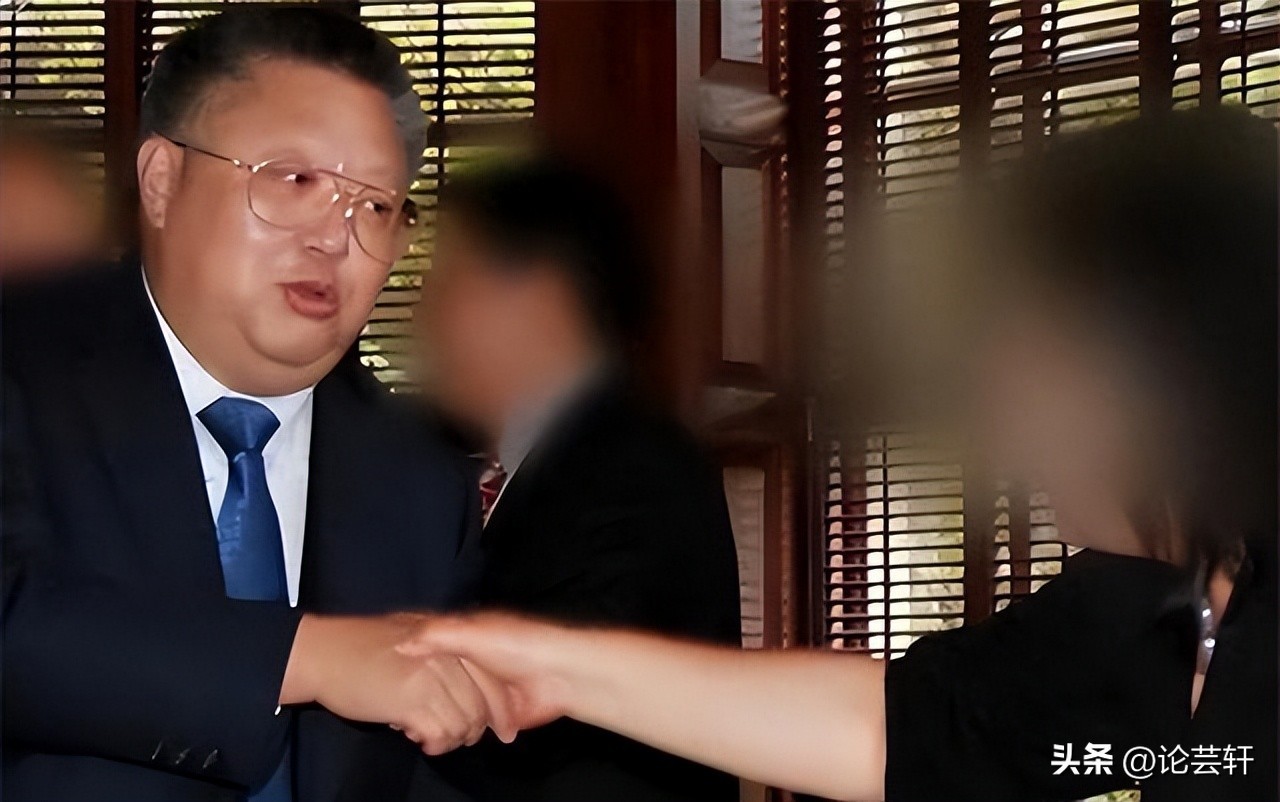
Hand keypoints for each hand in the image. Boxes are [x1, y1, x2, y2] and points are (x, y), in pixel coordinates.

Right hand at [281, 613, 500, 754]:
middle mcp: (445, 656)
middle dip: (474, 729)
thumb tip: (463, 680)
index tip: (499, 728)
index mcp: (447, 639)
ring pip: (464, 723)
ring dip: (451, 738)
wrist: (323, 652)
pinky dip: (434, 742)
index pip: (489, 679)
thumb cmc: (361, 645)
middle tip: (455, 736)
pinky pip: (441, 734)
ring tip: (431, 736)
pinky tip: (415, 736)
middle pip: (481, 705)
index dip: (497, 708)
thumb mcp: (410, 632)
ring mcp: (430, 678)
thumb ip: (439, 647)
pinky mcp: (411, 701)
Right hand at [396, 612, 574, 742]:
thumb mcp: (471, 631)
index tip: (391, 672)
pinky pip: (477, 726)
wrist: (561, 675)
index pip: (435, 650)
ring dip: (444, 715)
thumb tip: (400, 644)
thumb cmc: (517, 646)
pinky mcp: (502, 716)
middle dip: (428, 695)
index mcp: (472, 639)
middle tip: (401, 707)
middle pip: (445, 682)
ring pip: (458, 706)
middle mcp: (480, 665)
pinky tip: (441, 735)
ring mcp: (491, 692)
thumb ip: (436, 635)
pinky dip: (462, 731)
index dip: (415, 662)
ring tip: (417, 726)